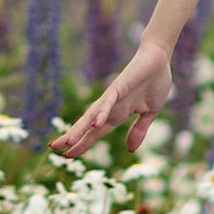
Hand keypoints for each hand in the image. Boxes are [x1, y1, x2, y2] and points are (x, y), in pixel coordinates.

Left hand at [53, 40, 173, 162]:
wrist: (159, 58)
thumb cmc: (154, 82)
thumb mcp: (149, 113)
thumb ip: (139, 130)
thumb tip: (130, 150)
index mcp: (117, 114)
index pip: (95, 132)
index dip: (82, 143)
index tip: (68, 154)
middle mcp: (110, 106)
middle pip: (87, 125)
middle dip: (72, 136)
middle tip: (53, 147)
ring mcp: (113, 96)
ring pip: (92, 115)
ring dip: (80, 128)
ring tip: (67, 141)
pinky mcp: (120, 86)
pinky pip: (108, 102)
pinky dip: (102, 113)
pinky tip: (95, 125)